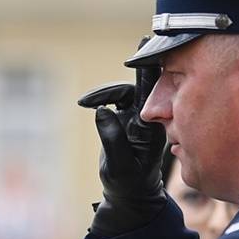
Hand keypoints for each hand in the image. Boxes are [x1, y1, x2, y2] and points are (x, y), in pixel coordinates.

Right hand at [86, 46, 166, 236]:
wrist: (130, 195)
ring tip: (85, 103)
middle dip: (117, 83)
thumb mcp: (118, 166)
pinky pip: (116, 99)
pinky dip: (102, 98)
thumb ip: (112, 138)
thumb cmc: (127, 184)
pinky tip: (88, 104)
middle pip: (137, 87)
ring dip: (103, 93)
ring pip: (124, 91)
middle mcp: (148, 118)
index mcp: (151, 127)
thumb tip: (103, 110)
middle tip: (95, 93)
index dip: (149, 67)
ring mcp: (137, 117)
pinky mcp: (126, 119)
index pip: (153, 91)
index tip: (146, 44)